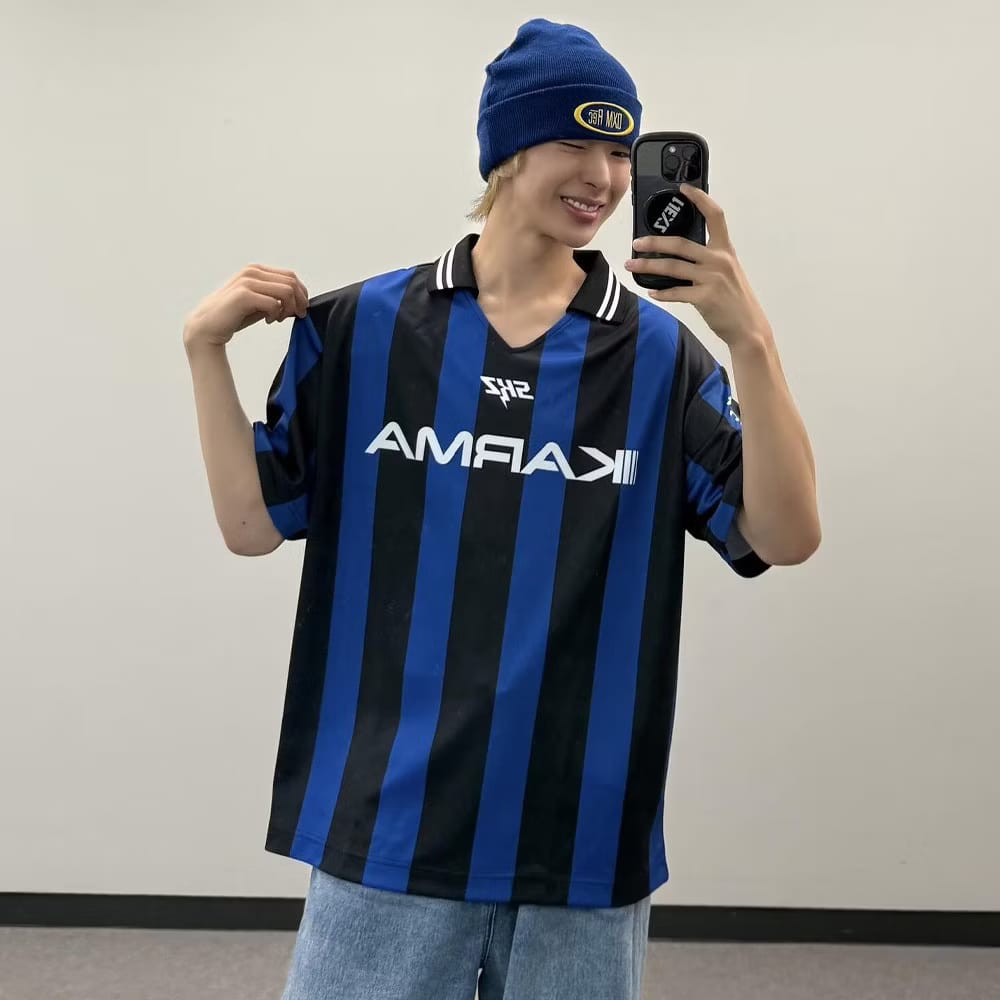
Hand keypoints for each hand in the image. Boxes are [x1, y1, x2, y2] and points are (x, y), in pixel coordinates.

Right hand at [183, 264, 309, 349]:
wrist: (208, 325)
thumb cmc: (234, 315)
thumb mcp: (261, 304)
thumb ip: (277, 299)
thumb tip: (301, 303)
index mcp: (256, 270)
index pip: (290, 275)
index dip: (301, 293)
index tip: (299, 310)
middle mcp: (252, 272)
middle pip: (292, 282)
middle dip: (299, 301)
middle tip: (295, 316)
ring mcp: (247, 281)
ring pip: (287, 291)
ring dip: (289, 308)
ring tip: (278, 318)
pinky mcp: (244, 295)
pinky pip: (274, 303)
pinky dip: (276, 314)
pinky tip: (268, 320)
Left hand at [625, 183, 770, 349]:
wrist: (748, 327)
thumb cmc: (736, 299)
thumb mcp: (729, 271)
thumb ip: (709, 260)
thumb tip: (682, 254)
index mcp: (725, 250)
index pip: (715, 216)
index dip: (699, 199)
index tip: (683, 188)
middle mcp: (718, 260)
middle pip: (680, 244)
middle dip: (654, 242)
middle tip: (636, 243)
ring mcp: (711, 279)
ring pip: (672, 267)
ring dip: (647, 266)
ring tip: (631, 265)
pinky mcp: (704, 298)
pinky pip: (676, 292)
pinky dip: (661, 293)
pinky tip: (651, 292)